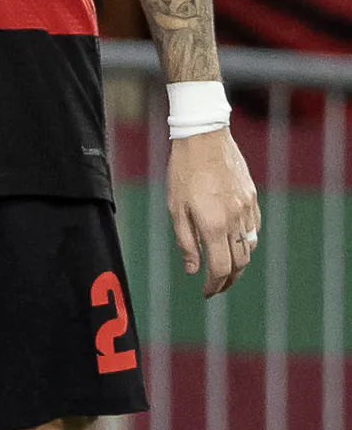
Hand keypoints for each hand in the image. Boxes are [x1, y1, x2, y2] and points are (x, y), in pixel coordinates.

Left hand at [169, 125, 259, 296]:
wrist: (204, 137)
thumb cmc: (183, 172)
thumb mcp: (175, 208)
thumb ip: (185, 241)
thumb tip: (193, 270)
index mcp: (213, 225)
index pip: (221, 267)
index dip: (214, 285)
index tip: (206, 292)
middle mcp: (235, 220)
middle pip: (240, 262)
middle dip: (229, 280)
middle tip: (216, 287)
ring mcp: (248, 208)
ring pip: (250, 246)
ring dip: (239, 263)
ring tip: (225, 269)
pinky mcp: (252, 198)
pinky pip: (254, 228)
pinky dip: (246, 241)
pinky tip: (234, 242)